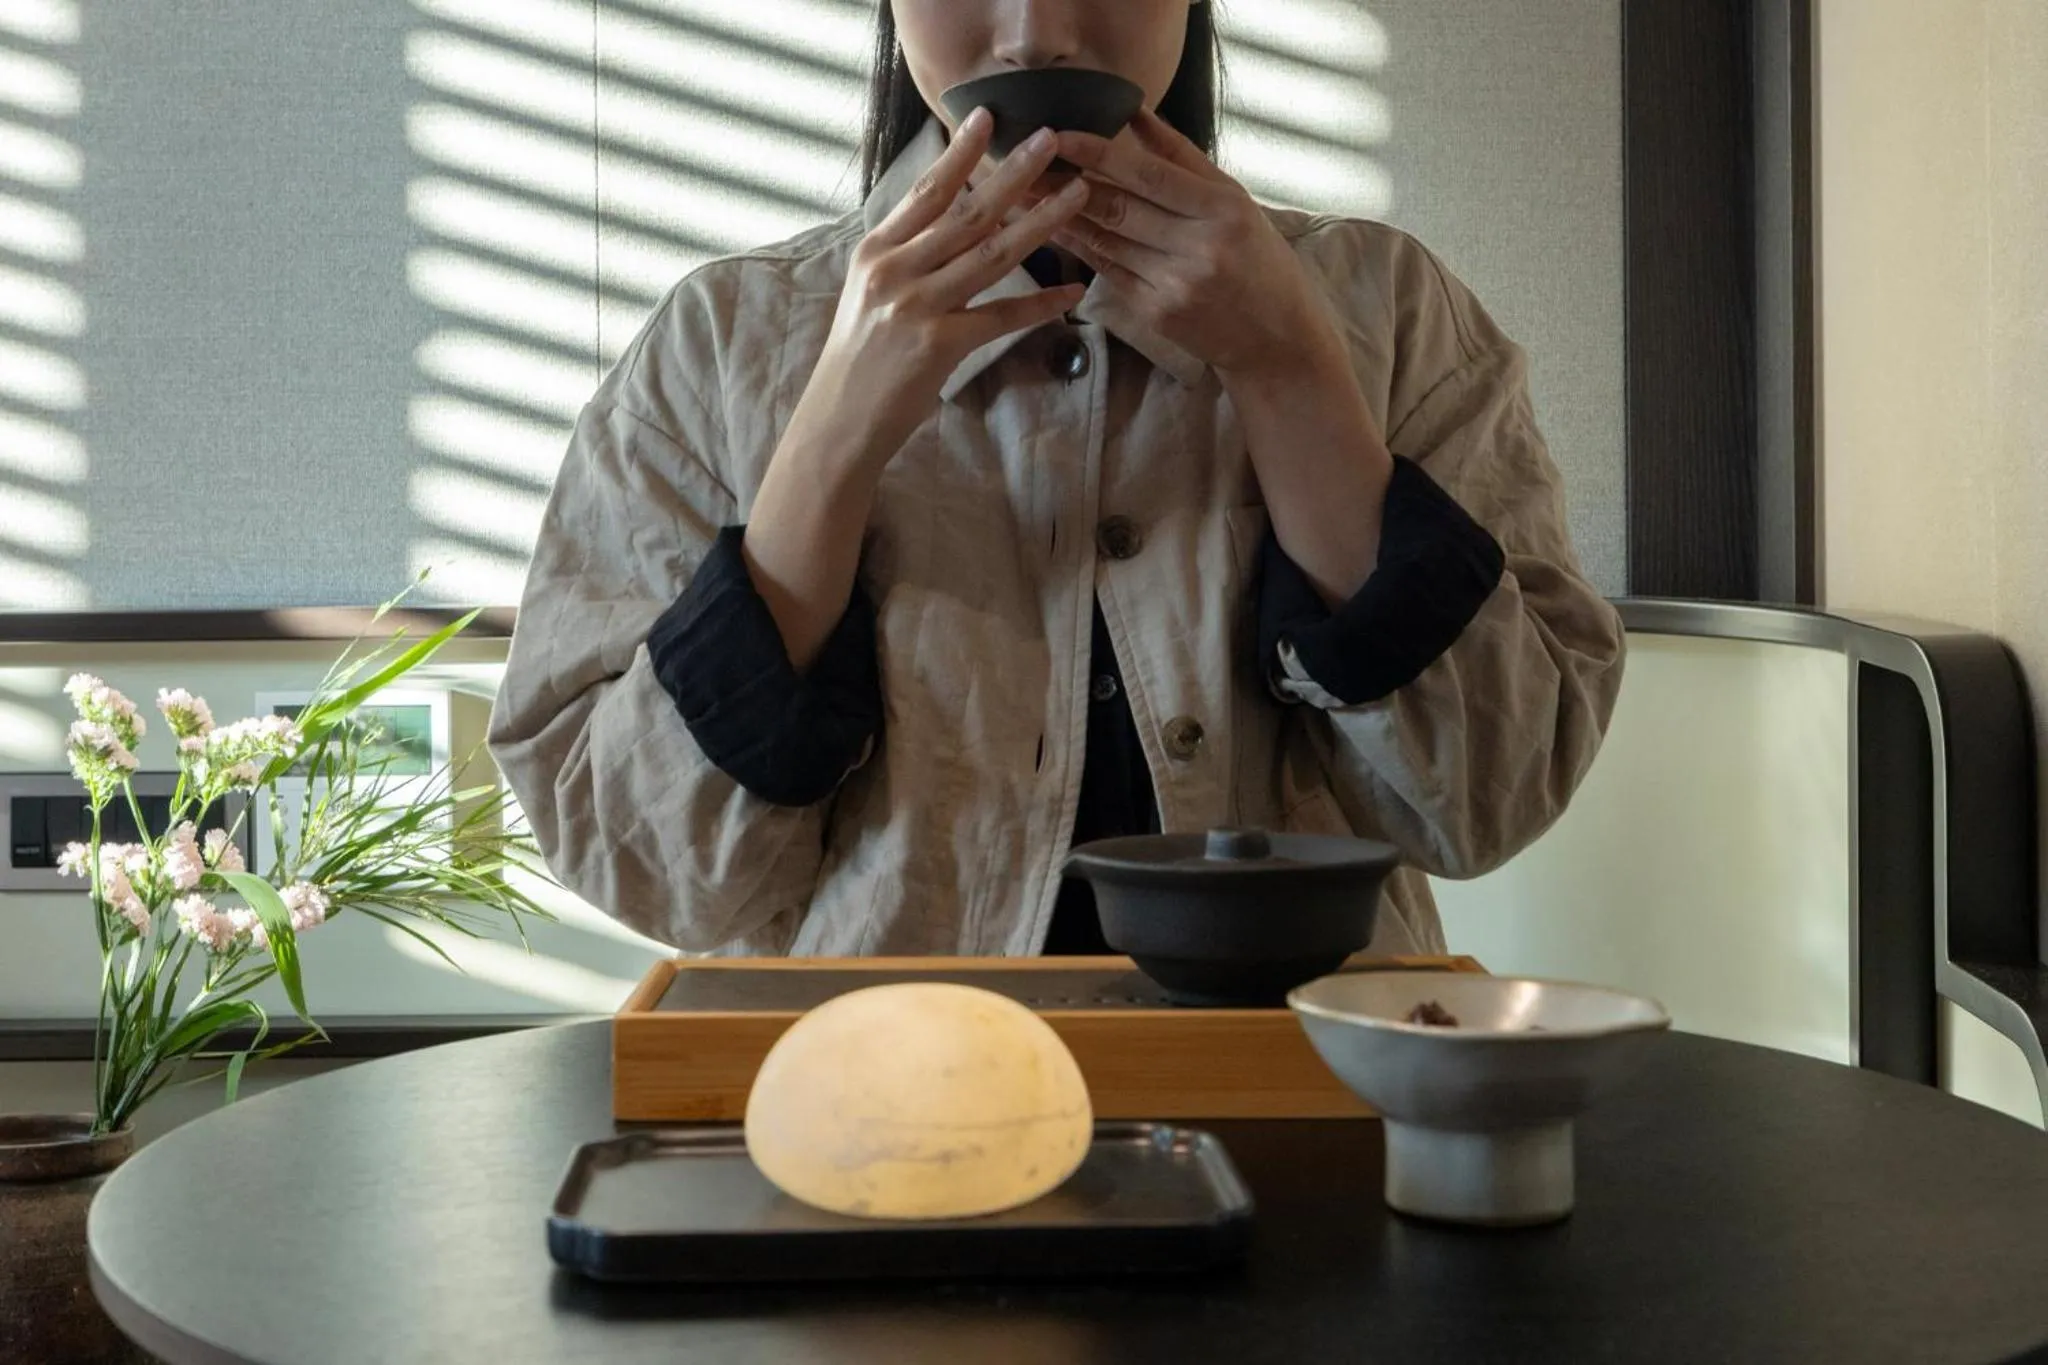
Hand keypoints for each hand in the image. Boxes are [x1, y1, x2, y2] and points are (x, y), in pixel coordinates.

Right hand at [800, 107, 1091, 474]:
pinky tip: (1072, 290)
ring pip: (991, 254)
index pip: (925, 192)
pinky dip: (1039, 304)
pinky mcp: (938, 346)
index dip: (959, 153)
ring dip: (1040, 222)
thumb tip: (948, 218)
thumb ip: (904, 254)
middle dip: (1013, 172)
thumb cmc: (859, 358)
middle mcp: (894, 271)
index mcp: (875, 251)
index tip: (988, 116)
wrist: (838, 420)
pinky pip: (1001, 317)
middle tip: (1051, 139)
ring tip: (1076, 195)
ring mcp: (916, 307)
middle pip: (966, 212)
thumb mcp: (869, 293)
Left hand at [1040, 108, 1340, 382]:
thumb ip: (1182, 157)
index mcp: (1220, 209)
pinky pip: (1107, 270)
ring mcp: (1173, 285)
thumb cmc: (1258, 257)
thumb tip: (1134, 113)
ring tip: (1022, 190)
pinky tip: (1049, 227)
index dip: (1098, 154)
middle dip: (1063, 182)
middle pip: (1117, 208)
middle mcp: (1197, 248)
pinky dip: (1077, 246)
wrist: (1275, 336)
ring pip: (1104, 240)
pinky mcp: (1155, 314)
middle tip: (1022, 160)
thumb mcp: (1233, 199)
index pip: (1148, 175)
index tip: (1058, 135)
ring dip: (1058, 214)